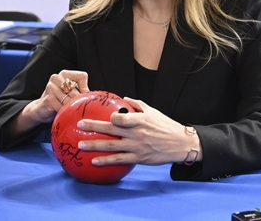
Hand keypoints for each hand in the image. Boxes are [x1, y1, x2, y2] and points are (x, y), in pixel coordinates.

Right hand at [21, 70, 89, 126]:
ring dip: (71, 107)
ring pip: (69, 99)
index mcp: (64, 74)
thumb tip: (92, 96)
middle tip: (78, 107)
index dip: (86, 88)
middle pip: (76, 90)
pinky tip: (62, 113)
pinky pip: (62, 107)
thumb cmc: (58, 101)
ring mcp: (50, 87)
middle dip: (78, 100)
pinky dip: (64, 112)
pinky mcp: (48, 98)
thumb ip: (80, 91)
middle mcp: (56, 77)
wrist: (41, 109)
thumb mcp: (70, 93)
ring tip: (70, 110)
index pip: (82, 76)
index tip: (85, 97)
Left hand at [76, 97, 201, 165]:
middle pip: (111, 129)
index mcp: (140, 120)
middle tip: (79, 124)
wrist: (181, 144)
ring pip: (111, 146)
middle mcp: (137, 133)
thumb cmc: (166, 126)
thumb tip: (123, 98)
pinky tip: (94, 161)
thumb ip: (137, 105)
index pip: (123, 118)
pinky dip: (105, 161)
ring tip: (80, 145)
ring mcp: (137, 147)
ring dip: (94, 145)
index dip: (113, 117)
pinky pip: (118, 160)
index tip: (103, 115)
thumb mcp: (153, 112)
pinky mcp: (138, 158)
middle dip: (93, 126)